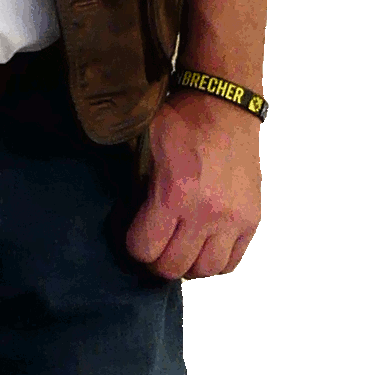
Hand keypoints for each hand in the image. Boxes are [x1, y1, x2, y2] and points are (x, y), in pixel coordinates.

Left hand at [125, 91, 261, 279]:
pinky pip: (231, 262)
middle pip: (173, 267)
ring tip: (178, 246)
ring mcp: (234, 218)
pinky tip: (201, 246)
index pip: (144, 250)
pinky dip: (214, 261)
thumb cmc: (182, 120)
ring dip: (186, 264)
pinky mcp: (252, 218)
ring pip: (204, 271)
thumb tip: (121, 213)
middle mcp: (207, 212)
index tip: (132, 234)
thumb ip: (133, 181)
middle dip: (156, 260)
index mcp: (176, 193)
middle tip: (153, 245)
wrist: (226, 103)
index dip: (133, 245)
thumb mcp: (144, 143)